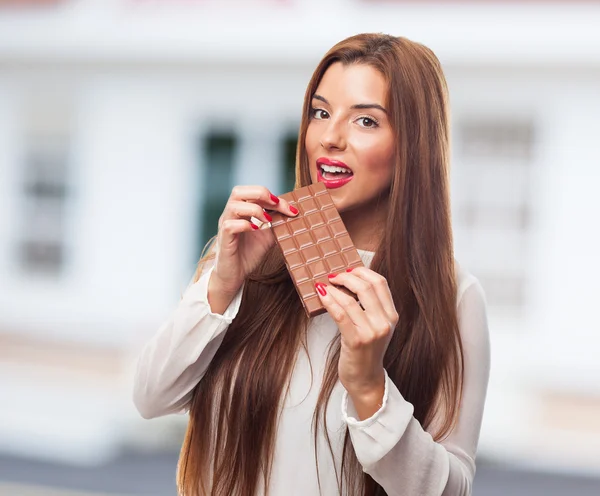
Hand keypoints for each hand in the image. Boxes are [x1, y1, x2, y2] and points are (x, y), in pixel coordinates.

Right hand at [210, 185, 297, 294]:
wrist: (235, 275)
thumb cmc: (248, 254)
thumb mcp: (267, 236)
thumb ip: (276, 223)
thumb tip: (292, 213)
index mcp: (241, 211)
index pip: (254, 193)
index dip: (273, 197)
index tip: (291, 209)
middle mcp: (231, 215)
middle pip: (238, 191)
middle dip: (260, 193)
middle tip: (277, 205)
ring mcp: (225, 225)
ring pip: (233, 205)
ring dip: (254, 209)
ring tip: (268, 220)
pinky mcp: (224, 239)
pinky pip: (230, 225)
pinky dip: (245, 225)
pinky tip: (256, 230)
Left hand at [315, 267, 398, 417]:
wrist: (366, 380)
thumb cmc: (366, 351)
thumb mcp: (375, 326)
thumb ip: (369, 306)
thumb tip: (348, 280)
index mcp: (391, 315)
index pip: (380, 283)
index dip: (362, 271)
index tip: (348, 269)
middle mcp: (384, 322)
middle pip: (366, 287)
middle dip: (346, 277)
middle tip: (332, 276)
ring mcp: (372, 332)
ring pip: (351, 300)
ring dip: (334, 289)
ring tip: (323, 286)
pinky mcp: (356, 341)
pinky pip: (341, 314)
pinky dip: (330, 301)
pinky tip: (321, 295)